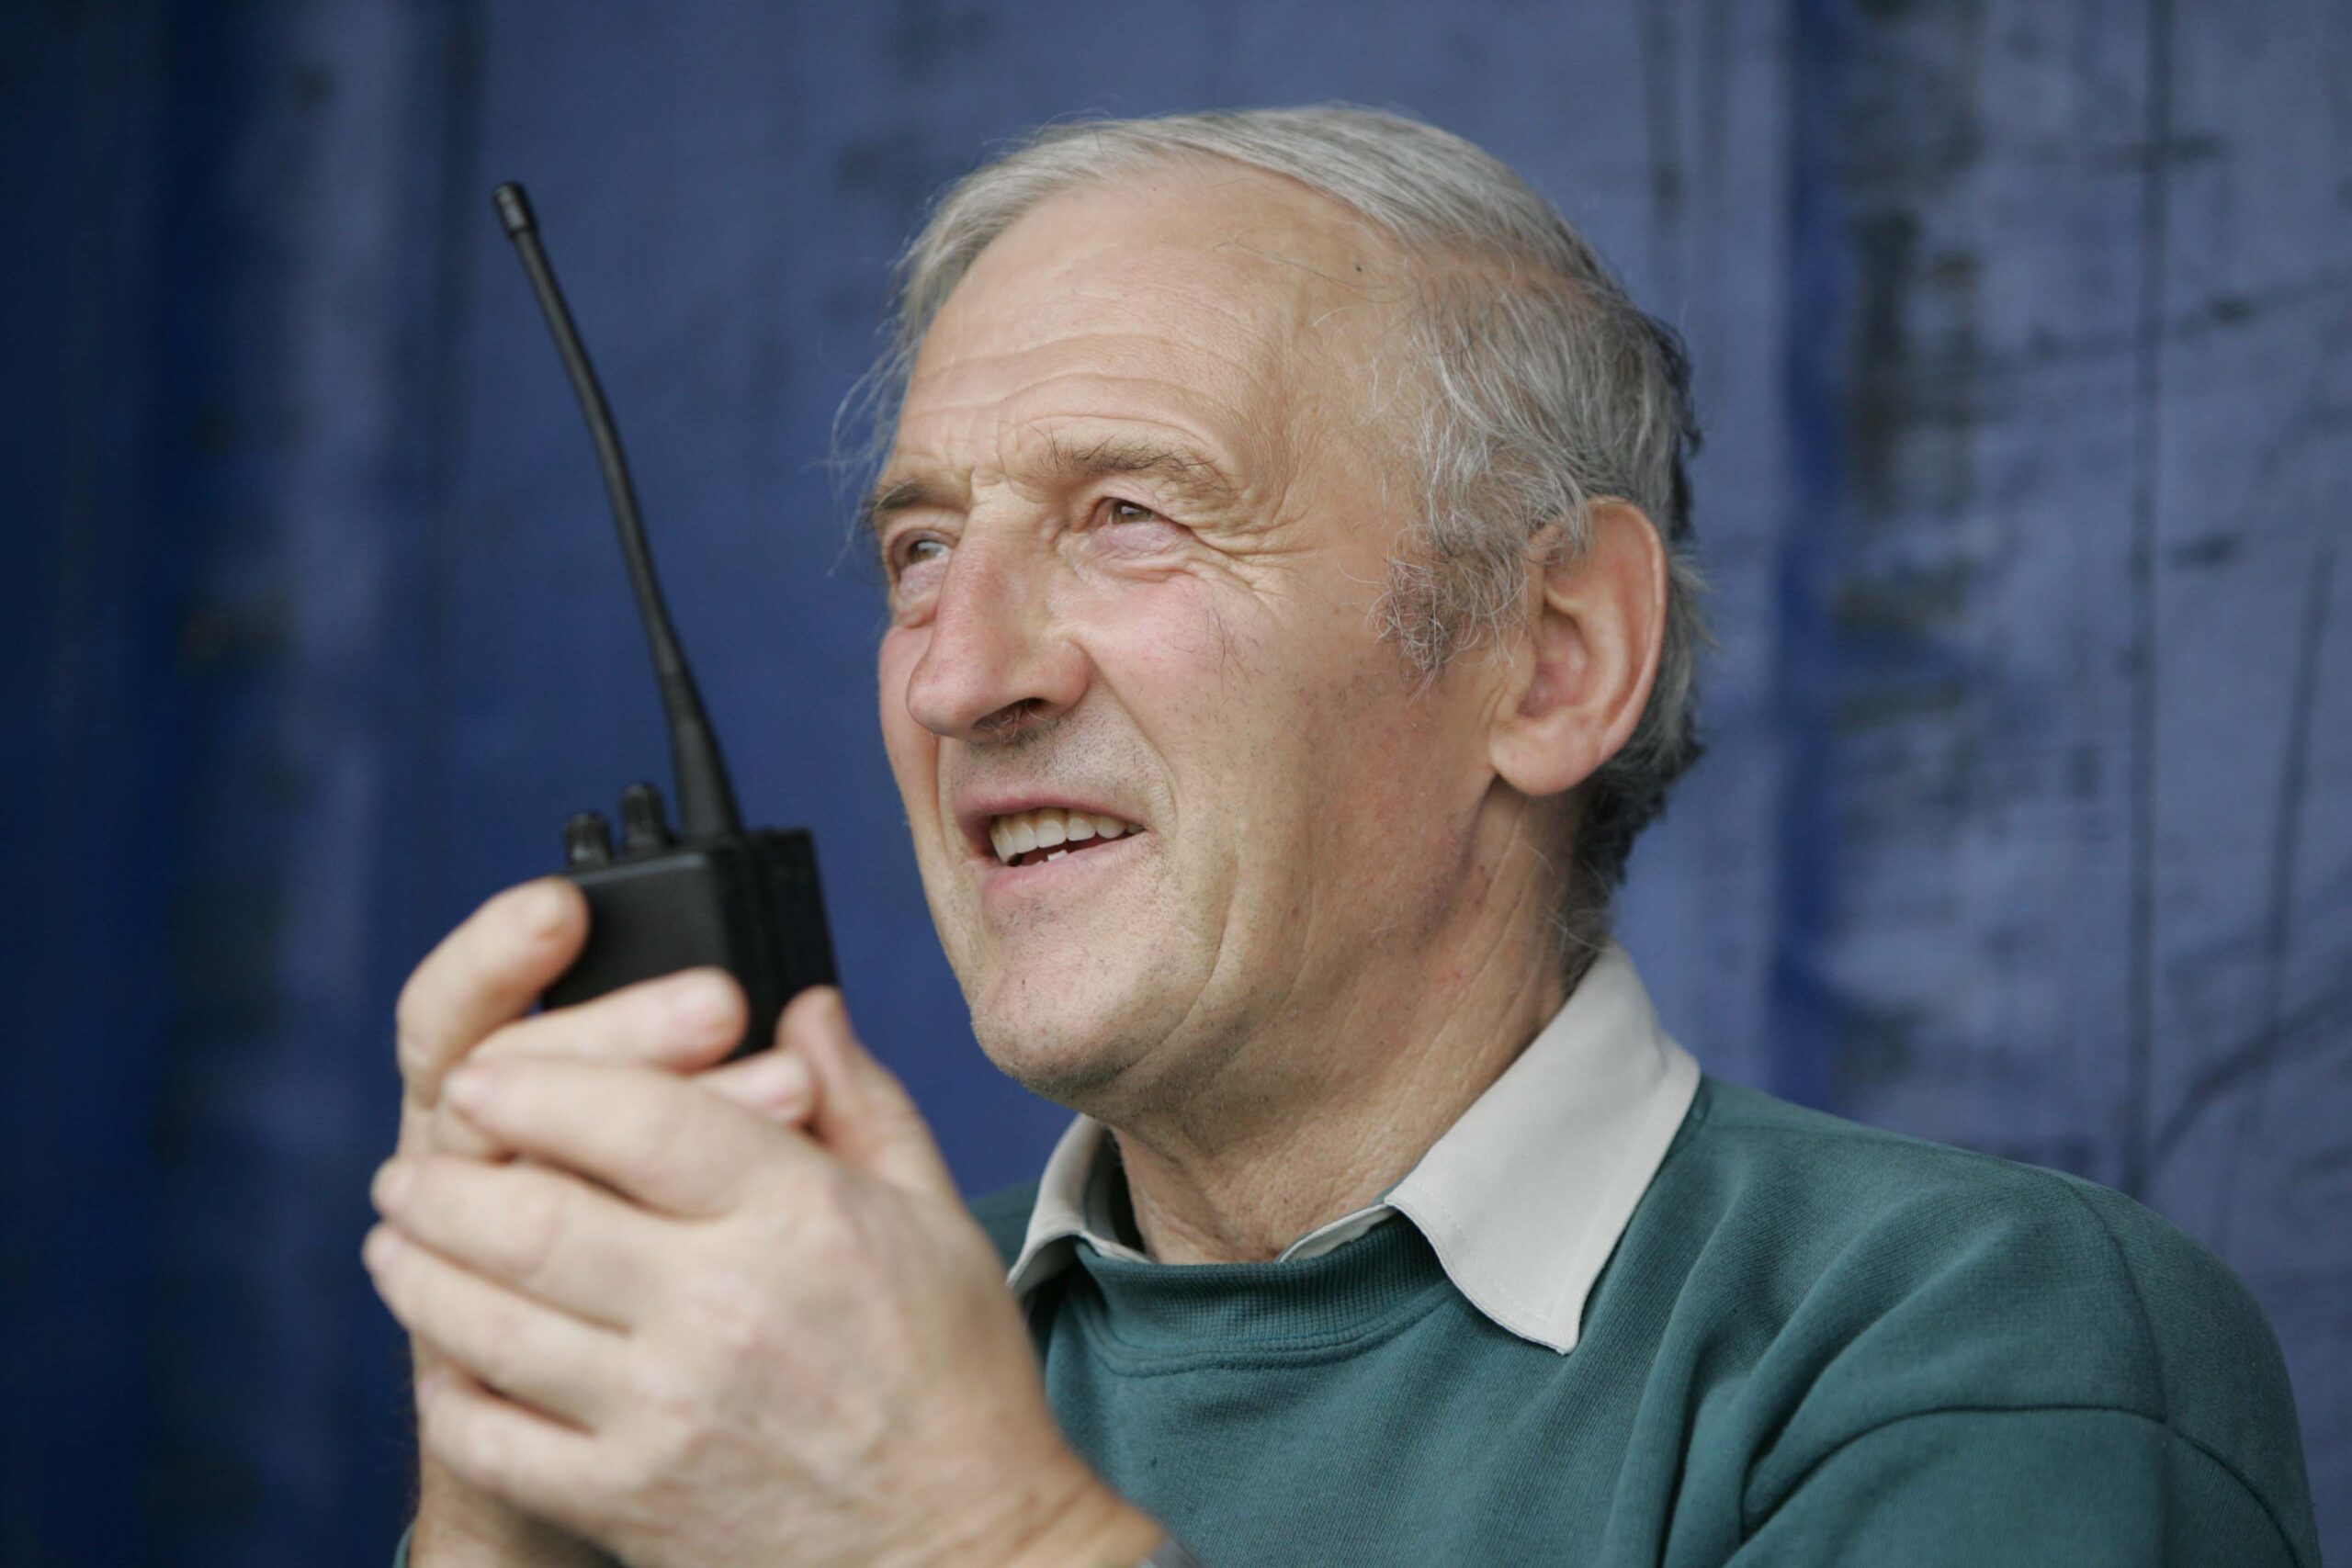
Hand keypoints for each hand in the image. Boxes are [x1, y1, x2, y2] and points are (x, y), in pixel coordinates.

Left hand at [367, 987, 1161, 1567]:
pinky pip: (493, 1432)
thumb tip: (803, 1002)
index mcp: (799, 1219)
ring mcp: (663, 1412)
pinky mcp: (627, 1498)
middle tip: (411, 1165)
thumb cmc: (953, 1374)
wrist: (957, 1549)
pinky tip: (444, 1353)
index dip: (538, 1085)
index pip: (636, 1119)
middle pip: (531, 1215)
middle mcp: (720, 1308)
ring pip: (487, 1318)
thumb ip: (860, 1099)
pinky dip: (447, 1386)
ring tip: (396, 1240)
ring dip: (418, 1269)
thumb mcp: (935, 1215)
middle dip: (444, 1178)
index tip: (481, 1076)